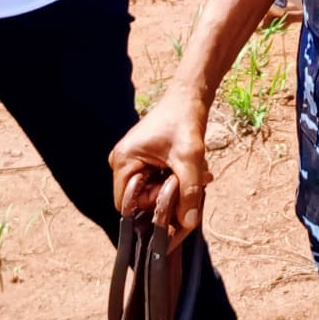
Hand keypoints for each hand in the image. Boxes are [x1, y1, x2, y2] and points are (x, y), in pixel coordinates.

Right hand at [110, 87, 212, 234]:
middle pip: (140, 199)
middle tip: (192, 180)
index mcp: (123, 161)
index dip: (150, 207)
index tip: (174, 194)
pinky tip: (191, 167)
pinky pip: (156, 180)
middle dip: (167, 196)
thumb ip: (189, 191)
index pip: (126, 205)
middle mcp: (122, 162)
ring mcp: (132, 161)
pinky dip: (174, 179)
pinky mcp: (144, 159)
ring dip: (175, 187)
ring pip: (151, 191)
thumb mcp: (190, 158)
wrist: (189, 97)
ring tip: (196, 171)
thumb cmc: (185, 121)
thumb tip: (188, 223)